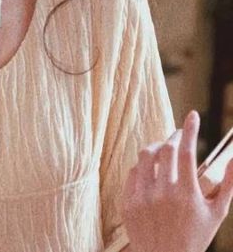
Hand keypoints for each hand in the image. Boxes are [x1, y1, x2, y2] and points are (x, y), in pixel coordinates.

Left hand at [122, 110, 232, 251]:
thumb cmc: (195, 236)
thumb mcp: (216, 213)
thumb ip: (228, 185)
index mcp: (186, 195)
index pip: (188, 152)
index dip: (191, 130)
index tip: (193, 115)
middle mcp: (162, 193)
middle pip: (166, 150)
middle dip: (174, 136)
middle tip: (180, 134)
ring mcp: (142, 197)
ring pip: (146, 156)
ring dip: (157, 147)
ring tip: (165, 149)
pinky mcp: (127, 200)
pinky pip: (133, 171)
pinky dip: (143, 166)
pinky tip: (152, 169)